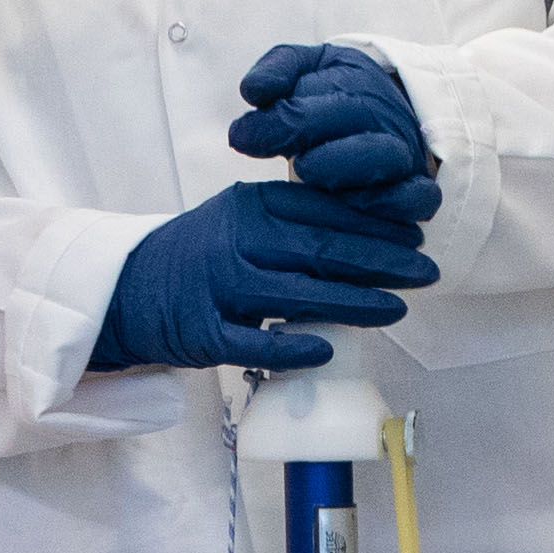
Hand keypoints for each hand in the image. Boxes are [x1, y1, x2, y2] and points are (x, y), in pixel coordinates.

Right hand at [94, 178, 439, 375]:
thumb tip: (370, 230)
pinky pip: (256, 343)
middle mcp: (235, 242)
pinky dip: (293, 346)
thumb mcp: (241, 218)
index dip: (376, 225)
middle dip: (383, 262)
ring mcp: (218, 289)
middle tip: (425, 272)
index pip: (324, 211)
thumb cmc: (202, 254)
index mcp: (249, 206)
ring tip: (397, 309)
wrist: (128, 290)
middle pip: (321, 251)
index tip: (415, 236)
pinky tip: (329, 347)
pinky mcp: (203, 334)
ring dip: (355, 304)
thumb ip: (293, 219)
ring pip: (298, 296)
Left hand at [222, 41, 433, 215]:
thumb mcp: (304, 69)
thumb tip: (252, 91)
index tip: (241, 138)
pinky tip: (352, 208)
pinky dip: (392, 205)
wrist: (386, 115)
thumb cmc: (331, 96)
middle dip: (311, 135)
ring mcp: (404, 153)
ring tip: (309, 176)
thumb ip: (276, 71)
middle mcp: (382, 114)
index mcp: (353, 80)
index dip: (276, 119)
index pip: (315, 93)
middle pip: (357, 120)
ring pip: (387, 159)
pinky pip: (419, 198)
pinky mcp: (418, 189)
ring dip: (346, 169)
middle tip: (290, 159)